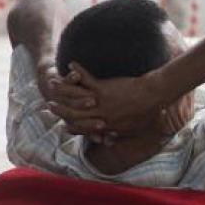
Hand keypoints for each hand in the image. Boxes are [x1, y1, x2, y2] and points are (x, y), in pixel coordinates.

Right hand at [46, 63, 165, 138]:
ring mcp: (99, 102)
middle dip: (60, 109)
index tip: (63, 124)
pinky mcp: (103, 89)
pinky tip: (70, 64)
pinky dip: (77, 71)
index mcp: (105, 125)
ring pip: (74, 97)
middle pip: (72, 114)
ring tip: (53, 81)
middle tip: (49, 104)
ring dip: (62, 88)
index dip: (71, 126)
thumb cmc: (148, 112)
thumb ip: (118, 133)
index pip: (82, 128)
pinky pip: (85, 79)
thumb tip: (110, 140)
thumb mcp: (132, 128)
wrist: (155, 96)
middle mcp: (99, 115)